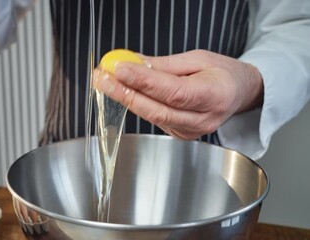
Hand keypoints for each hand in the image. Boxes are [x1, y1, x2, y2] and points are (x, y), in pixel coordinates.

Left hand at [93, 49, 262, 139]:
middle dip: (125, 93)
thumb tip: (133, 63)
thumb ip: (164, 65)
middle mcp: (203, 119)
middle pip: (158, 110)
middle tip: (102, 78)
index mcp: (214, 96)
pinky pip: (154, 119)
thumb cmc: (222, 73)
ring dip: (126, 98)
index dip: (145, 82)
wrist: (237, 93)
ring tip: (105, 81)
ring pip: (152, 116)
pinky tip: (124, 91)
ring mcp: (191, 131)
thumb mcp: (198, 59)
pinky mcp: (180, 134)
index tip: (120, 69)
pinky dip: (137, 104)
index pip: (174, 92)